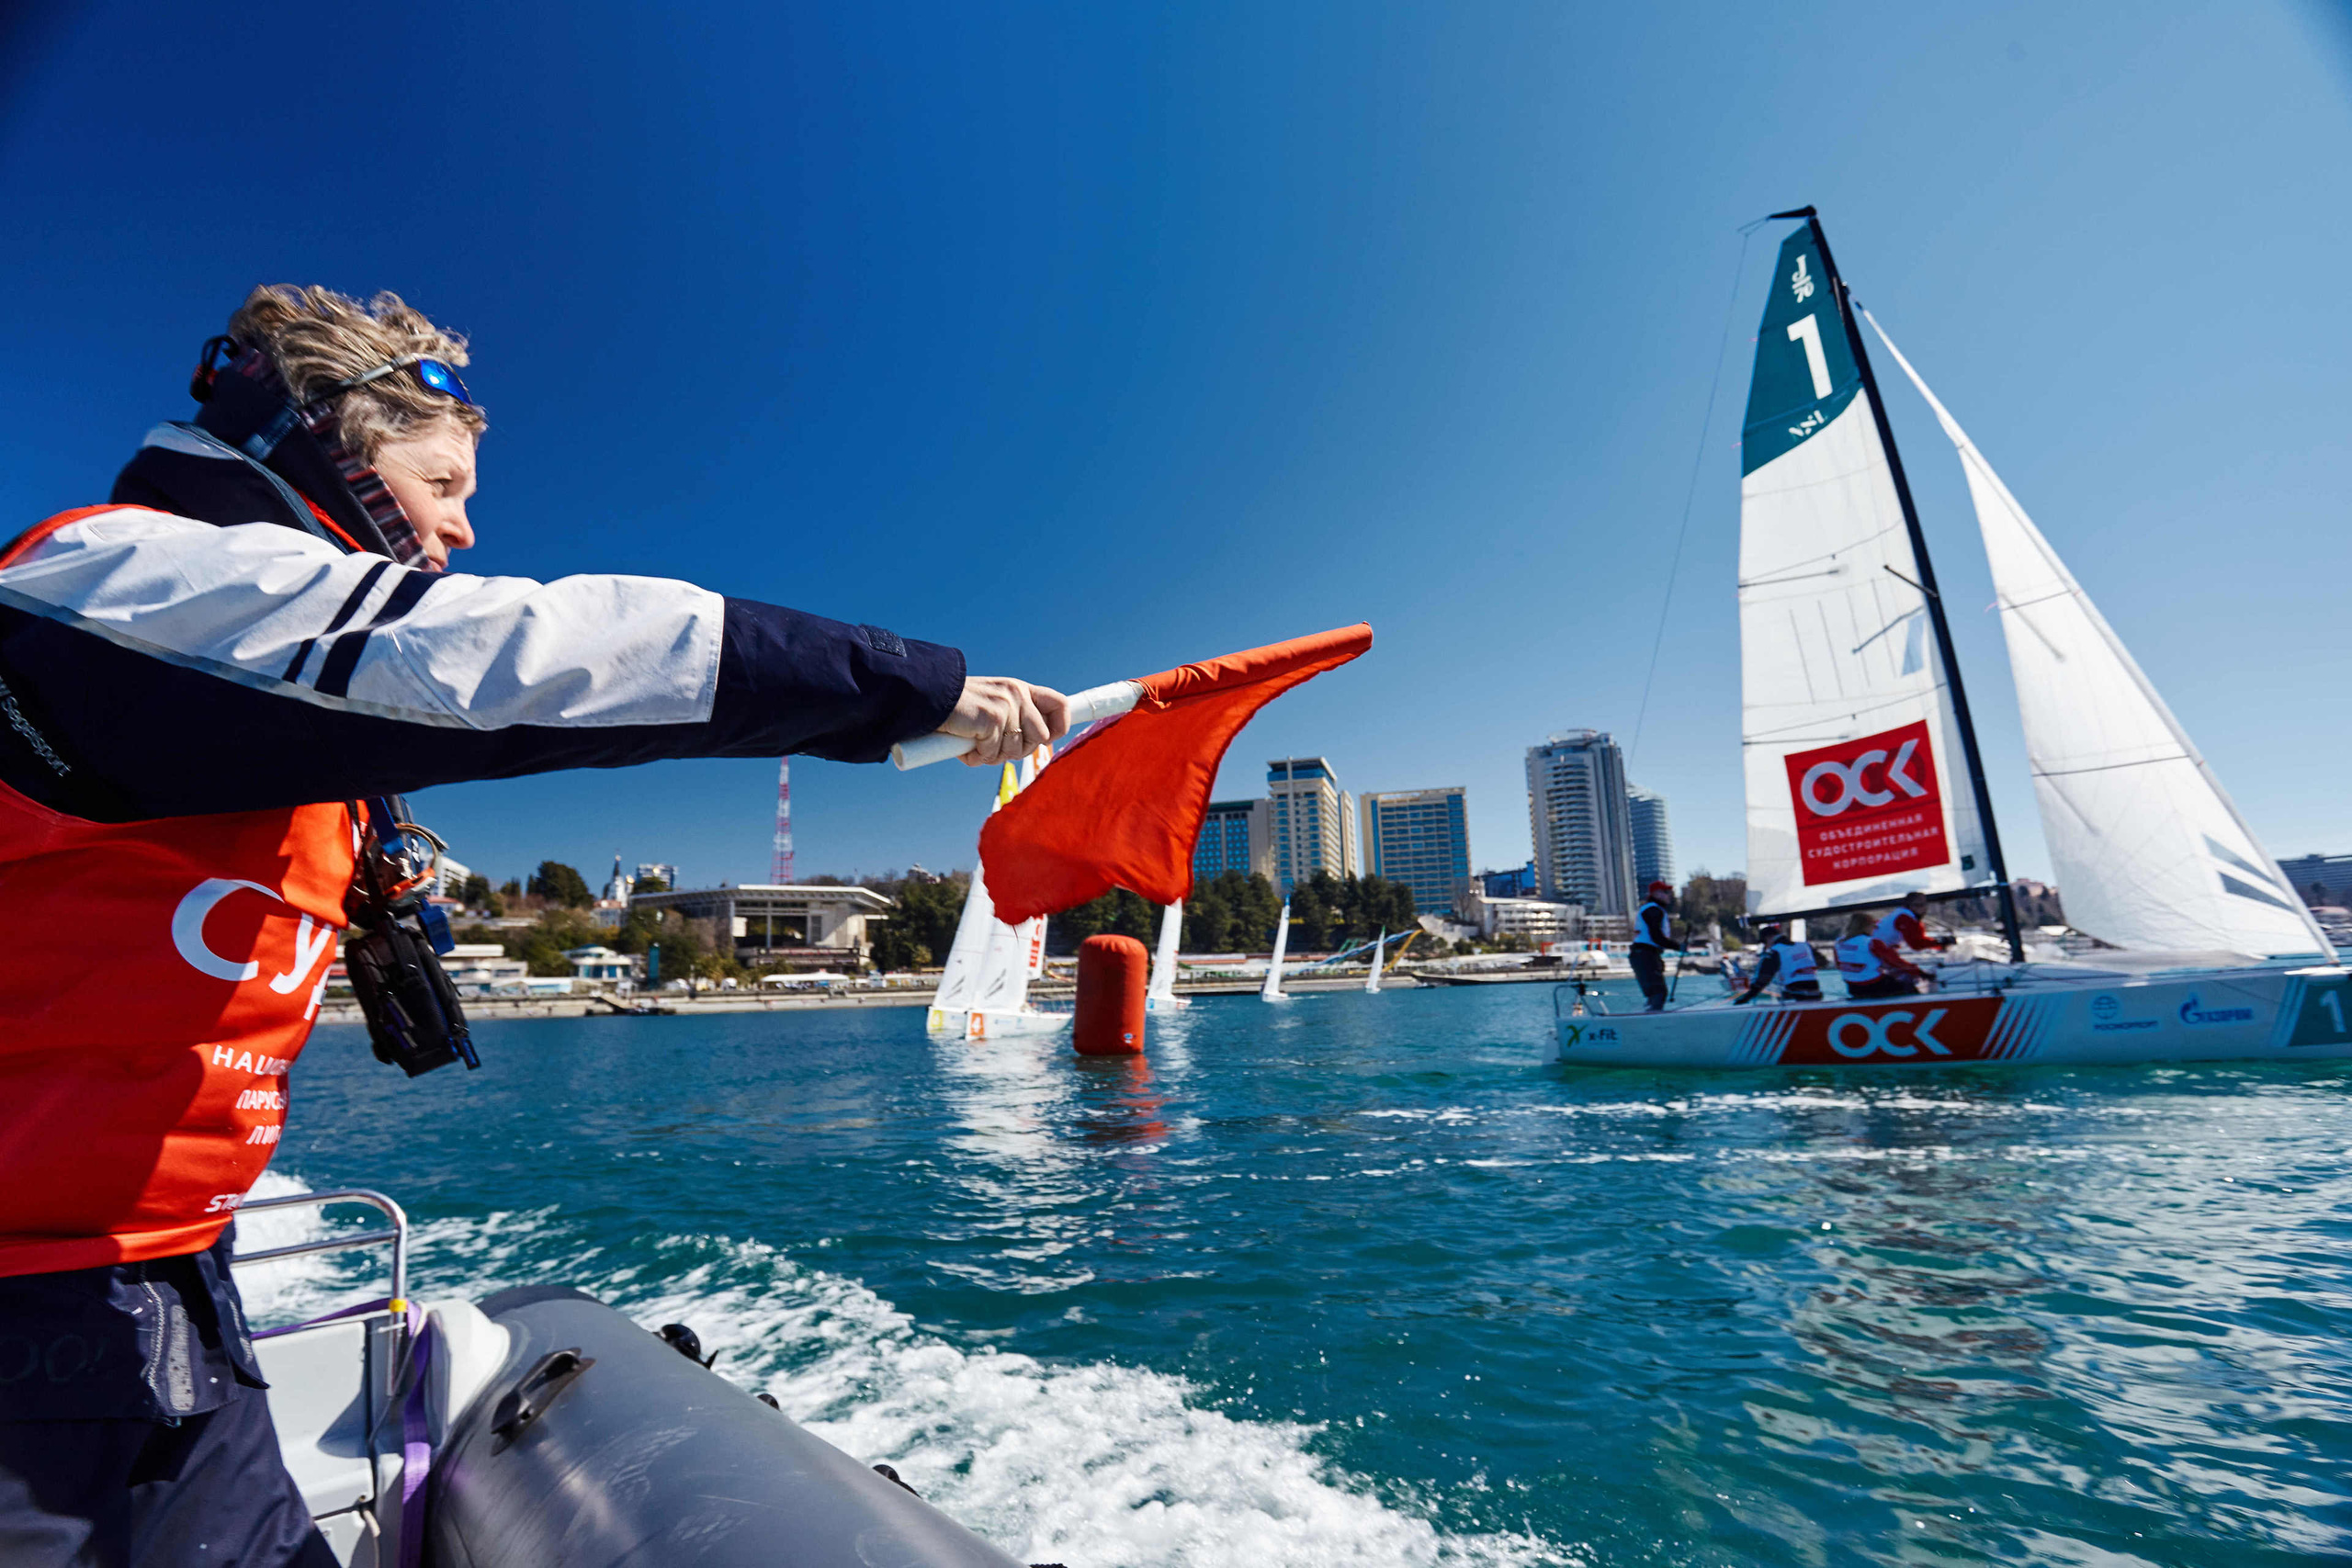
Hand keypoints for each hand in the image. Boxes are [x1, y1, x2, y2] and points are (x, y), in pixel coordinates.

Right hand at [937, 677, 1069, 766]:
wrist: (931, 696)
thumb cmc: (959, 707)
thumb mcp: (993, 704)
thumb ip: (1013, 718)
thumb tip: (1032, 746)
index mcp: (1020, 689)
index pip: (1059, 704)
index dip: (1059, 727)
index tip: (1046, 740)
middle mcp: (1017, 694)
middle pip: (1041, 737)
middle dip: (1019, 751)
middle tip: (995, 747)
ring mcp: (1006, 706)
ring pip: (1017, 750)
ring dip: (995, 756)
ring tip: (977, 745)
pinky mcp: (992, 719)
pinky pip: (993, 753)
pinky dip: (977, 756)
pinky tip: (965, 745)